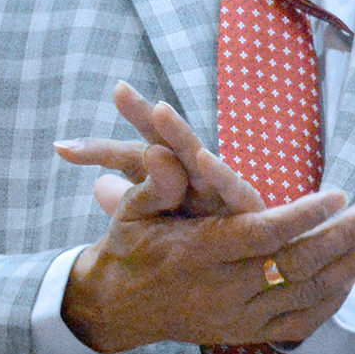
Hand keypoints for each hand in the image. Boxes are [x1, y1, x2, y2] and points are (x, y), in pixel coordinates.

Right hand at [55, 84, 354, 353]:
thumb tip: (171, 153)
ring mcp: (239, 318)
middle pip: (298, 264)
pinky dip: (331, 303)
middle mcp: (224, 290)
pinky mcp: (246, 336)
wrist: (117, 307)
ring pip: (307, 296)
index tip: (340, 194)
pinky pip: (300, 325)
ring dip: (350, 269)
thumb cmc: (130, 246)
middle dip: (344, 236)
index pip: (262, 235)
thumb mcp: (130, 210)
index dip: (304, 216)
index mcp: (198, 254)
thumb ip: (156, 182)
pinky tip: (353, 278)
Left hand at [59, 82, 262, 220]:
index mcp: (173, 172)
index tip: (117, 90)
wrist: (258, 263)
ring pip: (197, 157)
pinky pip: (231, 191)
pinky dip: (219, 174)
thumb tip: (96, 185)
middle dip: (149, 117)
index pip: (147, 143)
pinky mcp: (246, 208)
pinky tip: (202, 158)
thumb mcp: (156, 216)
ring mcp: (221, 189)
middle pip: (170, 141)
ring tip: (158, 111)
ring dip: (179, 134)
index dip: (132, 117)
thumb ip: (124, 198)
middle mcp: (197, 174)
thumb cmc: (205, 230)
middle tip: (122, 91)